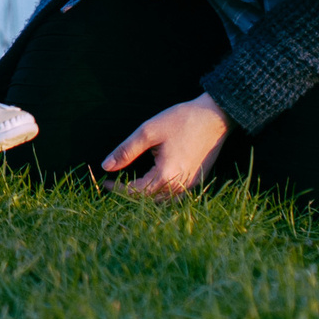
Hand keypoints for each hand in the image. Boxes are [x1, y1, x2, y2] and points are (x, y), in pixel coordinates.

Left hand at [100, 93, 231, 196]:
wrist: (215, 116)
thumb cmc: (181, 120)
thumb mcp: (148, 131)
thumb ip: (126, 150)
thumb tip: (106, 166)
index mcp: (166, 175)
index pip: (136, 192)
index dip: (118, 189)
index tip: (104, 181)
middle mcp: (180, 185)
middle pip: (149, 200)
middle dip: (130, 194)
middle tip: (115, 183)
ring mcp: (191, 185)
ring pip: (162, 201)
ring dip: (145, 197)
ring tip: (131, 184)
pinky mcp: (197, 180)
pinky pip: (175, 196)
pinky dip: (160, 194)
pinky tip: (152, 183)